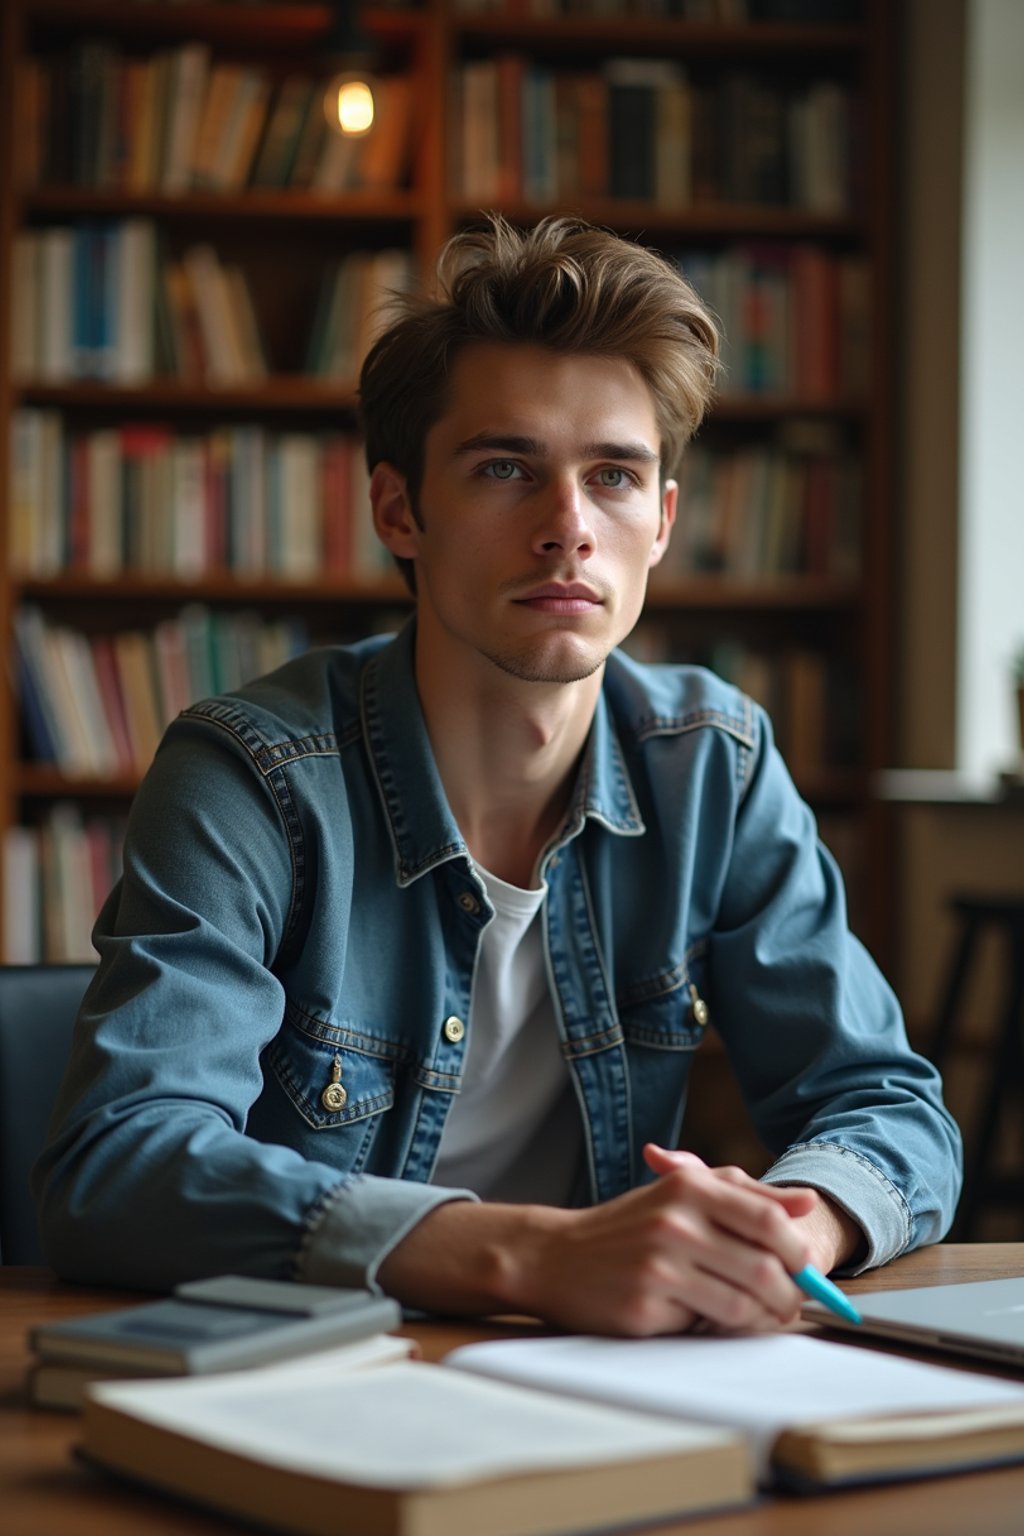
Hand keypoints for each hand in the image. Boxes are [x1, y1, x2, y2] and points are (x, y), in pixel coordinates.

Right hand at [377, 1147, 818, 1336]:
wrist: (557, 1256)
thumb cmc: (628, 1225)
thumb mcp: (683, 1194)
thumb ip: (746, 1196)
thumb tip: (806, 1203)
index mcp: (689, 1188)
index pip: (769, 1221)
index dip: (799, 1252)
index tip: (807, 1270)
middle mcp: (675, 1222)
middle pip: (765, 1269)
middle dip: (789, 1296)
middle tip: (791, 1306)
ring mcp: (658, 1266)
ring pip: (742, 1305)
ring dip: (762, 1320)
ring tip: (758, 1318)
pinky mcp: (644, 1306)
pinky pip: (706, 1328)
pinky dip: (721, 1330)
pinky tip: (711, 1321)